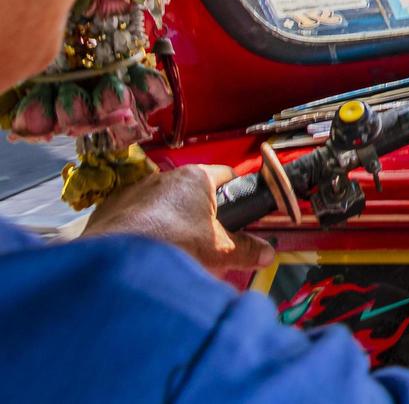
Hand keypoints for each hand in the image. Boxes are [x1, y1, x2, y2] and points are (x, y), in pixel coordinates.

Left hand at [84, 164, 274, 276]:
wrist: (116, 265)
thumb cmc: (176, 245)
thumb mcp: (219, 251)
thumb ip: (246, 250)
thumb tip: (268, 253)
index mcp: (196, 178)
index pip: (226, 175)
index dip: (236, 194)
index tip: (238, 215)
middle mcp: (164, 176)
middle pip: (192, 192)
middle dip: (200, 214)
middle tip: (206, 243)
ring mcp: (133, 190)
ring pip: (161, 203)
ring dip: (169, 221)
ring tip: (171, 252)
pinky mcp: (108, 208)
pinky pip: (132, 215)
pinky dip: (140, 230)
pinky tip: (142, 253)